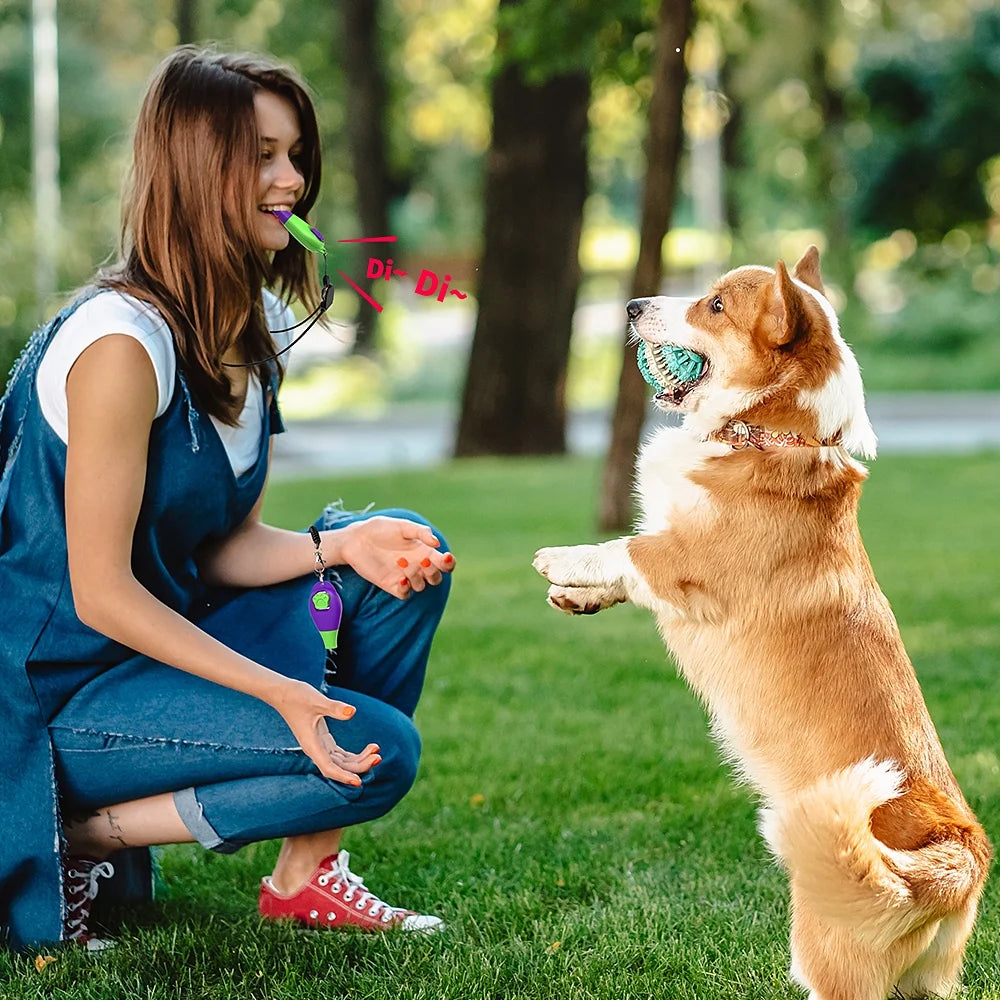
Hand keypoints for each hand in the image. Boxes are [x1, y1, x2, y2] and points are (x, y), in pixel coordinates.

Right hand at [267, 678, 379, 784]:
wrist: (282, 692)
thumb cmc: (296, 696)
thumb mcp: (316, 700)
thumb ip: (334, 708)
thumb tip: (352, 712)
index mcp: (311, 745)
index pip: (329, 768)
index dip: (344, 776)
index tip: (359, 782)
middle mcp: (315, 749)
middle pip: (339, 767)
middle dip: (359, 765)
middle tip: (378, 756)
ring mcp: (319, 746)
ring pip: (341, 762)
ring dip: (359, 760)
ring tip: (376, 750)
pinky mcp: (322, 740)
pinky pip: (340, 754)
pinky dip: (354, 755)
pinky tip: (367, 749)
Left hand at [340, 516, 454, 599]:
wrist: (356, 539)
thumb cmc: (380, 529)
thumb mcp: (401, 526)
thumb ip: (420, 532)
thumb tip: (436, 543)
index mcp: (423, 551)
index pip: (443, 563)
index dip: (449, 563)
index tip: (445, 557)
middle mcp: (416, 566)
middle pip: (436, 578)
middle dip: (434, 572)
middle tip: (424, 561)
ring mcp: (404, 576)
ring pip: (421, 586)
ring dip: (416, 576)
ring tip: (401, 561)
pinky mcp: (391, 584)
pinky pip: (405, 593)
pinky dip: (405, 588)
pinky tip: (400, 578)